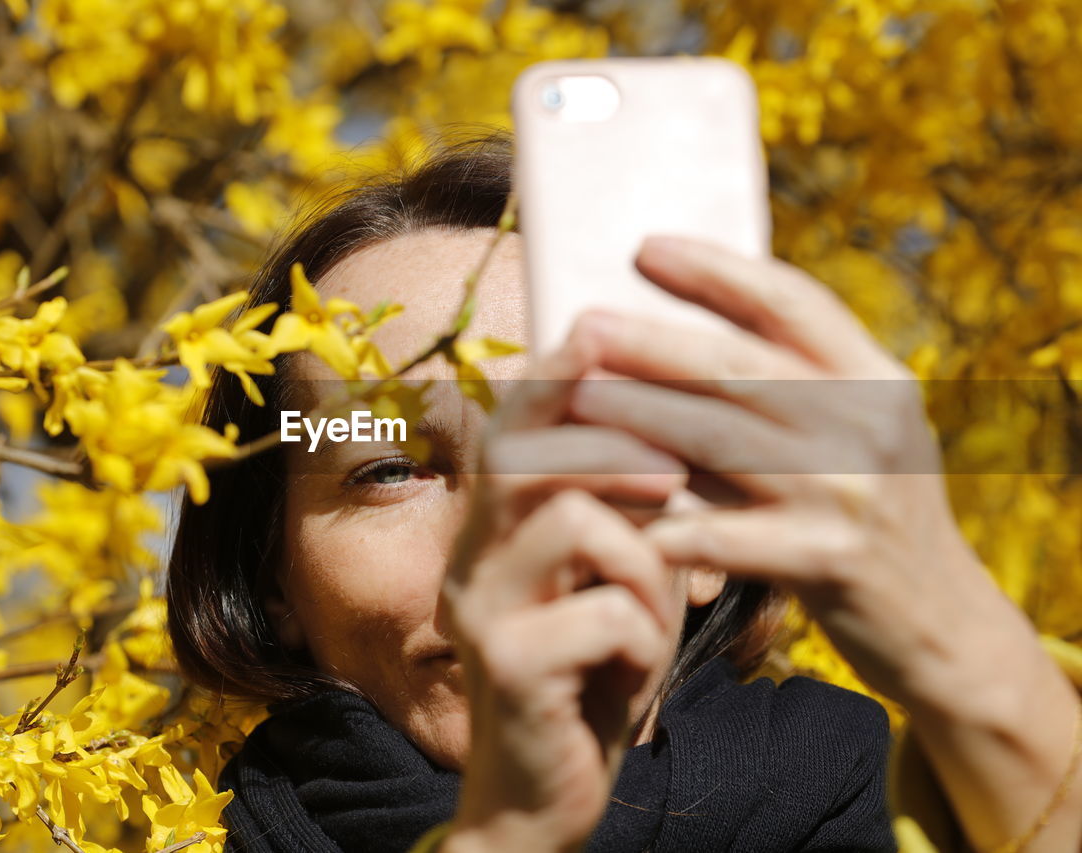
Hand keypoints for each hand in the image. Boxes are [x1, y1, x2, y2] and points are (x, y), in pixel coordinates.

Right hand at [440, 322, 686, 852]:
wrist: (548, 795)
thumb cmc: (594, 674)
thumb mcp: (622, 582)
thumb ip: (635, 514)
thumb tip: (678, 432)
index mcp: (495, 529)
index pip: (515, 427)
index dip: (558, 376)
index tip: (599, 324)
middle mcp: (472, 556)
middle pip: (525, 451)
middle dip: (608, 436)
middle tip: (673, 467)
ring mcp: (480, 610)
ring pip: (574, 520)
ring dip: (645, 556)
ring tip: (659, 607)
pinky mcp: (507, 666)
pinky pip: (603, 611)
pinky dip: (645, 632)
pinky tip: (639, 666)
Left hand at [565, 234, 1080, 850]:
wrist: (945, 626)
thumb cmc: (874, 517)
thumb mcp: (861, 435)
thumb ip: (799, 387)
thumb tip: (682, 332)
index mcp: (875, 378)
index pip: (792, 301)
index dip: (716, 269)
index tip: (645, 248)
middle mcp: (869, 422)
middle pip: (741, 365)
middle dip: (652, 341)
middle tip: (584, 323)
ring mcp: (852, 491)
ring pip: (721, 440)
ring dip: (640, 417)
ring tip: (576, 399)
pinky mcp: (830, 560)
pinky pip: (725, 534)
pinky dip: (664, 521)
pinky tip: (608, 509)